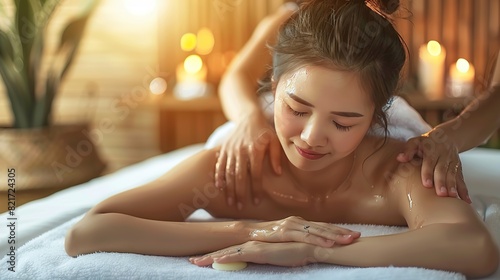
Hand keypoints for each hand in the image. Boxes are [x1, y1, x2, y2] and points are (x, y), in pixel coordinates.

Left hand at [190, 241, 317, 266]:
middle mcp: (251, 244)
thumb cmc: (296, 251)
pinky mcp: (260, 252)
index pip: (231, 250)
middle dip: (207, 256)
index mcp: (254, 245)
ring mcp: (255, 247)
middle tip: (191, 261)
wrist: (310, 246)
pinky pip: (239, 256)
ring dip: (211, 258)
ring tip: (195, 262)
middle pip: (225, 251)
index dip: (217, 255)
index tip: (202, 259)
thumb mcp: (278, 255)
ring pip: (228, 253)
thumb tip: (260, 260)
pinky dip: (226, 259)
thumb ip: (267, 256)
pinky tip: (215, 262)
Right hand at [215, 113, 281, 208]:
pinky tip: (218, 187)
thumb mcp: (275, 141)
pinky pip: (219, 164)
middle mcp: (241, 150)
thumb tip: (277, 173)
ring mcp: (231, 150)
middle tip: (240, 207)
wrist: (249, 118)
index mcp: (255, 149)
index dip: (256, 188)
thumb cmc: (265, 132)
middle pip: (239, 175)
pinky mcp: (224, 149)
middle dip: (240, 193)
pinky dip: (218, 176)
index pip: (256, 173)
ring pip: (228, 172)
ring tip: (230, 202)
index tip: (257, 201)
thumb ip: (277, 156)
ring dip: (229, 188)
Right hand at [248, 216, 359, 246]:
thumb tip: (313, 245)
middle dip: (342, 232)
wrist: (250, 233)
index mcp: (301, 223)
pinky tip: (328, 242)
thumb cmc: (269, 236)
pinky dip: (318, 239)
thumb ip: (300, 238)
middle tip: (357, 236)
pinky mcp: (286, 232)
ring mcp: (293, 225)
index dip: (339, 230)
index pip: (324, 226)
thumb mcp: (288, 236)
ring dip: (334, 236)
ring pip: (318, 231)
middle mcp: (299, 222)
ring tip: (347, 240)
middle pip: (325, 227)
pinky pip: (305, 236)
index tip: (354, 234)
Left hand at [397, 131, 470, 202]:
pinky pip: (462, 180)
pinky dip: (464, 190)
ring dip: (454, 187)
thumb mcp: (415, 142)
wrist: (446, 137)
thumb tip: (400, 158)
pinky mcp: (458, 169)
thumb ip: (408, 150)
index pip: (429, 162)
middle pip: (442, 170)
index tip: (427, 184)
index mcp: (432, 150)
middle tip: (441, 194)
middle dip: (442, 182)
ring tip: (453, 198)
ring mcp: (452, 162)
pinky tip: (466, 201)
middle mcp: (444, 156)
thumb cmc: (425, 143)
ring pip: (453, 175)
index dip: (428, 173)